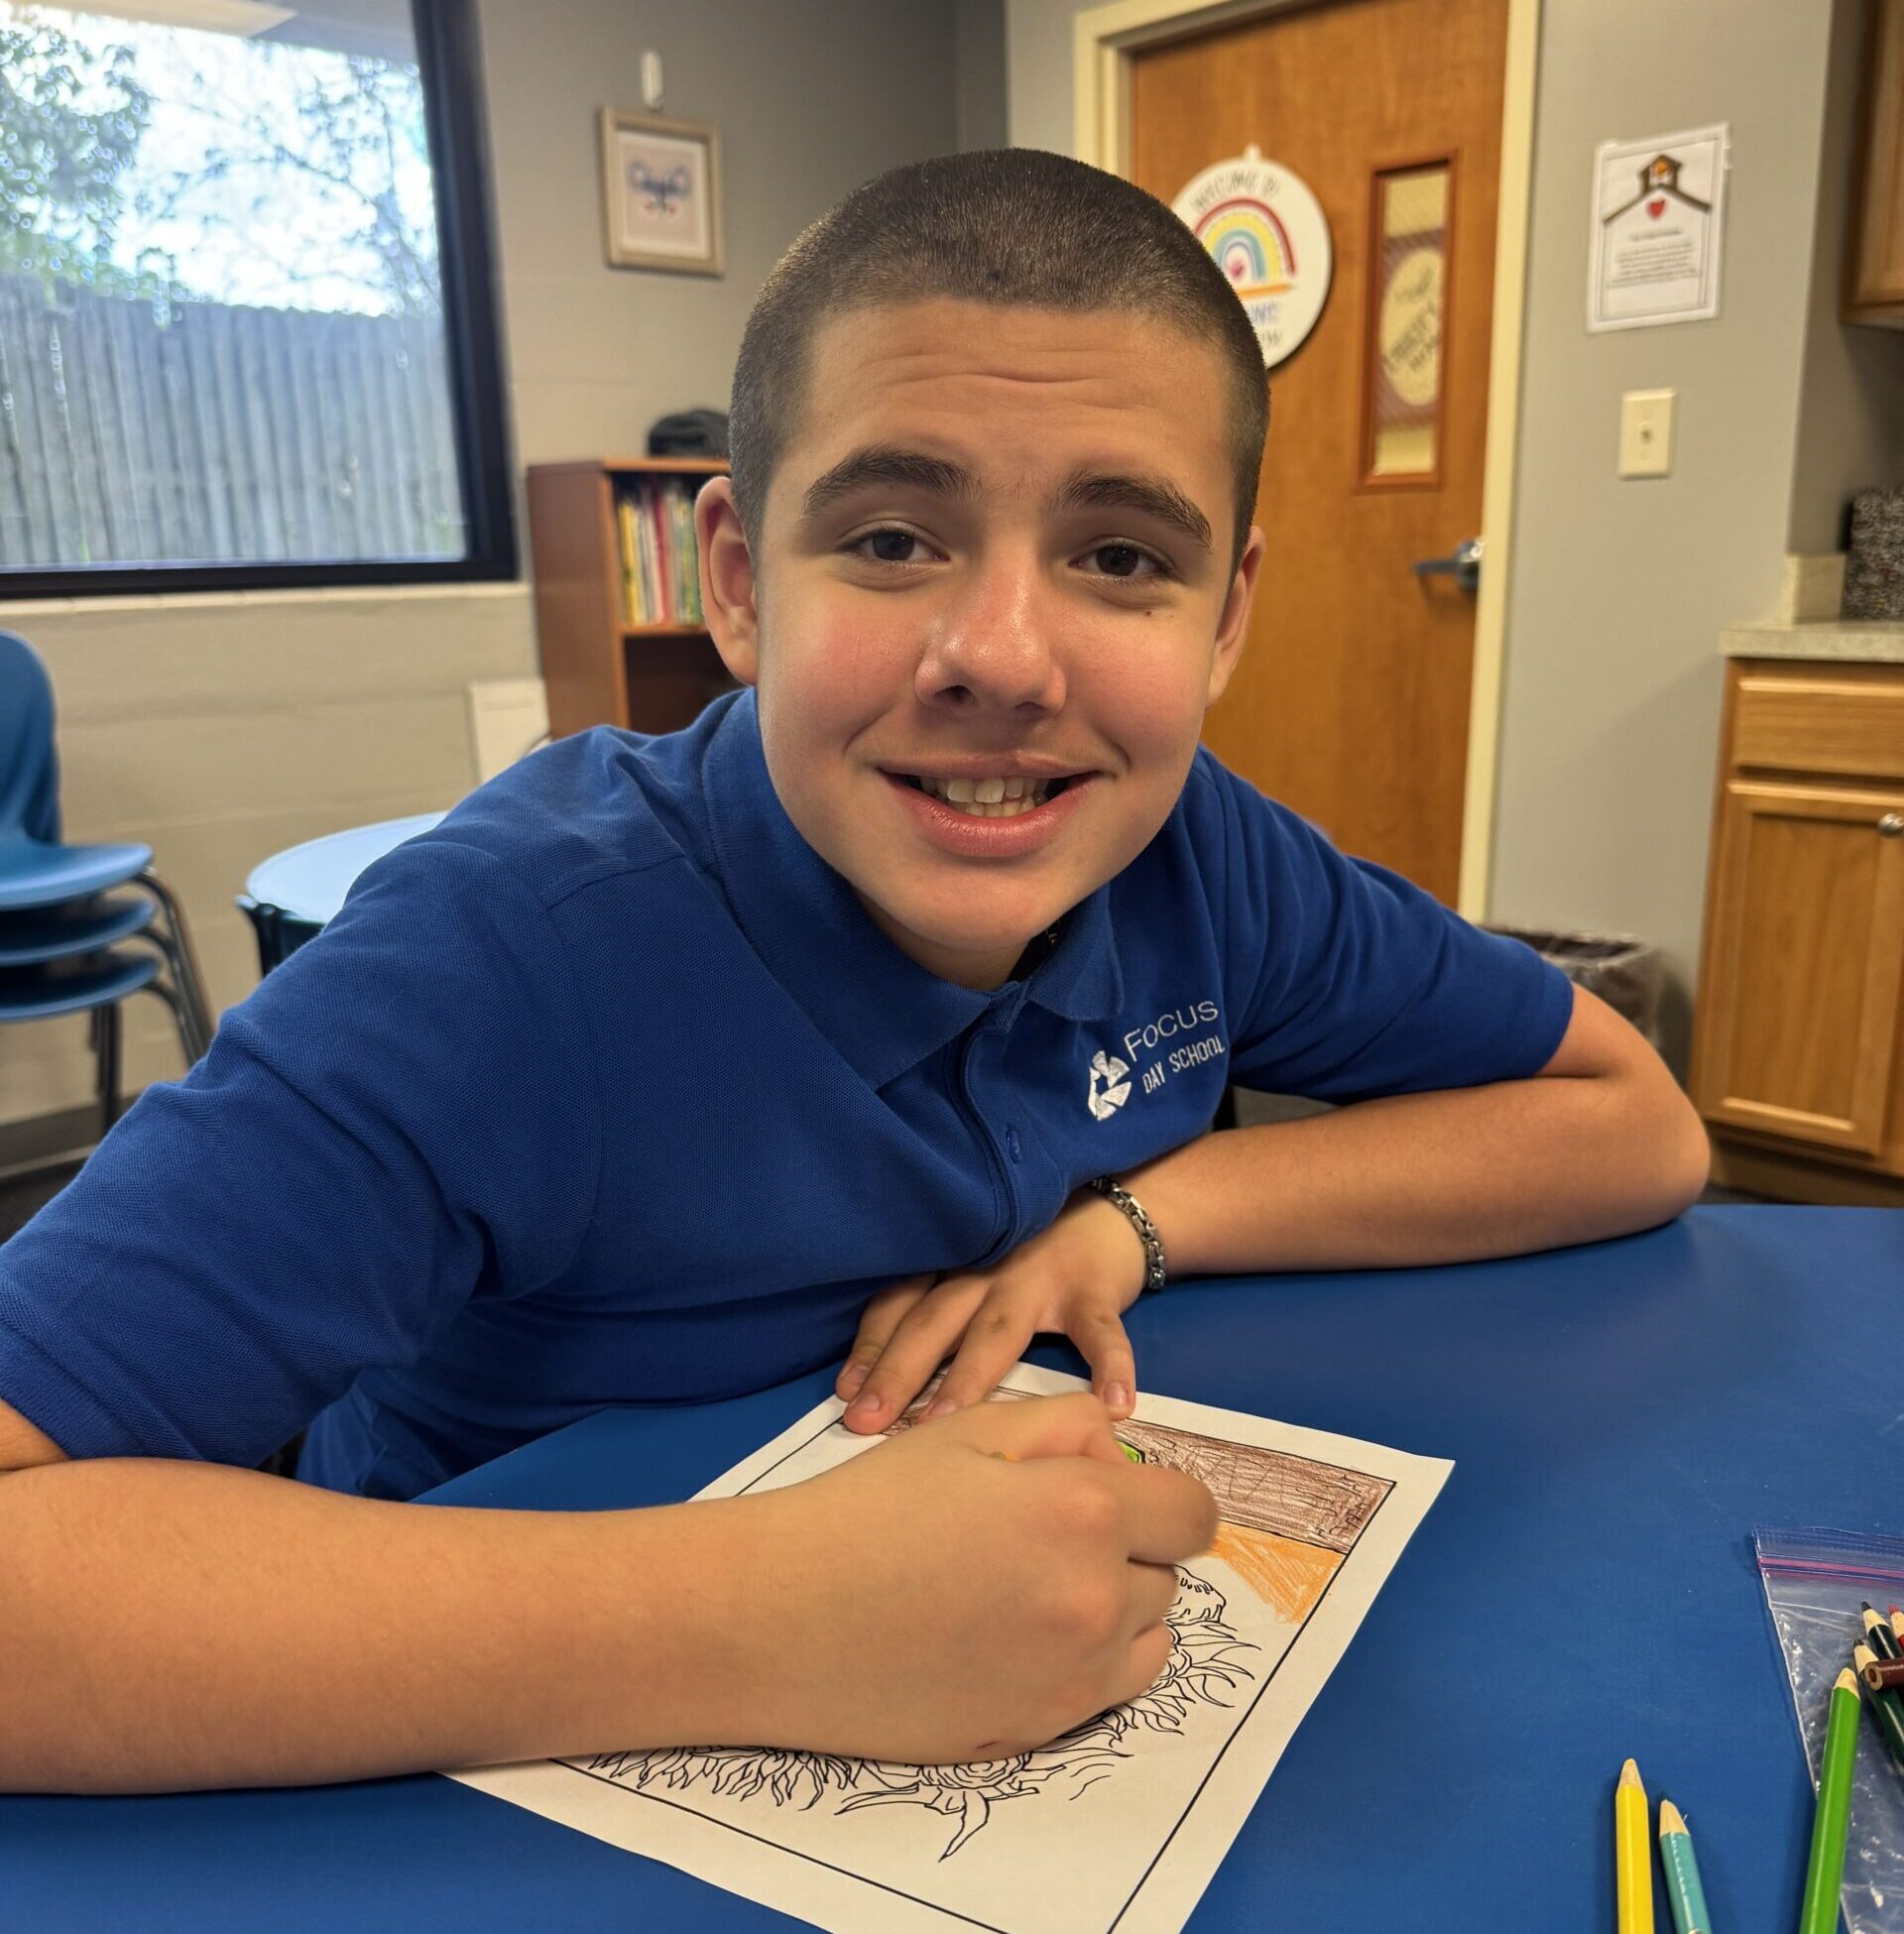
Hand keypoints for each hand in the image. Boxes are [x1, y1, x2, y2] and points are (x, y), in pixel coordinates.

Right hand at [716, 1393, 1217, 1763]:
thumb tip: (1123, 1463)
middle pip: (1167, 1572)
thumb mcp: (972, 1430)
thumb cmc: (871, 1508)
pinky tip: (1015, 1634)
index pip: (1194, 1512)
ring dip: (1114, 1607)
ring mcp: (1074, 1677)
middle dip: (1125, 1547)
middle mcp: (1097, 1600)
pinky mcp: (1044, 1730)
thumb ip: (1072, 1428)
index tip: (1120, 1498)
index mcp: (1085, 1512)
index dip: (1162, 1498)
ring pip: (1147, 1634)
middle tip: (1039, 1535)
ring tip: (1027, 1587)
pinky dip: (1088, 1659)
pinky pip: (1110, 1687)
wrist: (784, 1617)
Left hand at [835, 1191, 1148, 1434]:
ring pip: (998, 1330)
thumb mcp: (973, 1270)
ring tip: (947, 1420)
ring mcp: (1039, 1278)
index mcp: (950, 1267)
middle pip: (934, 1320)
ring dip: (969, 1375)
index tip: (844, 1393)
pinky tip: (1113, 1404)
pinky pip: (1100, 1332)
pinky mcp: (1092, 1290)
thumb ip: (934, 1311)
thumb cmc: (1026, 1256)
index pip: (898, 1303)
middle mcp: (985, 1270)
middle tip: (865, 1420)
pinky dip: (1111, 1365)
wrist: (1107, 1213)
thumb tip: (869, 1382)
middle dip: (897, 1371)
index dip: (870, 1347)